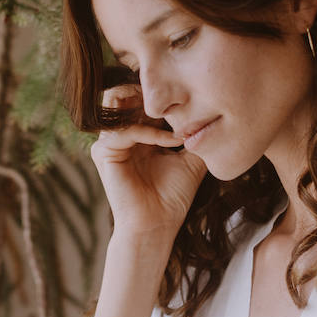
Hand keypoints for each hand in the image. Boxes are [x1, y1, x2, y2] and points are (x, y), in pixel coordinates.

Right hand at [90, 83, 208, 239]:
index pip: (140, 97)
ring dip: (151, 107)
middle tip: (180, 97)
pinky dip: (151, 132)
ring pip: (118, 102)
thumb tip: (212, 110)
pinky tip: (172, 141)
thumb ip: (193, 133)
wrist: (158, 225)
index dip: (162, 92)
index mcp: (137, 133)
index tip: (190, 92)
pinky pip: (126, 130)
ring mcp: (109, 141)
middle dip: (152, 91)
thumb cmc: (173, 196)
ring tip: (178, 117)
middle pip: (124, 92)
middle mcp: (120, 134)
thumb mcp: (190, 158)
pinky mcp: (104, 152)